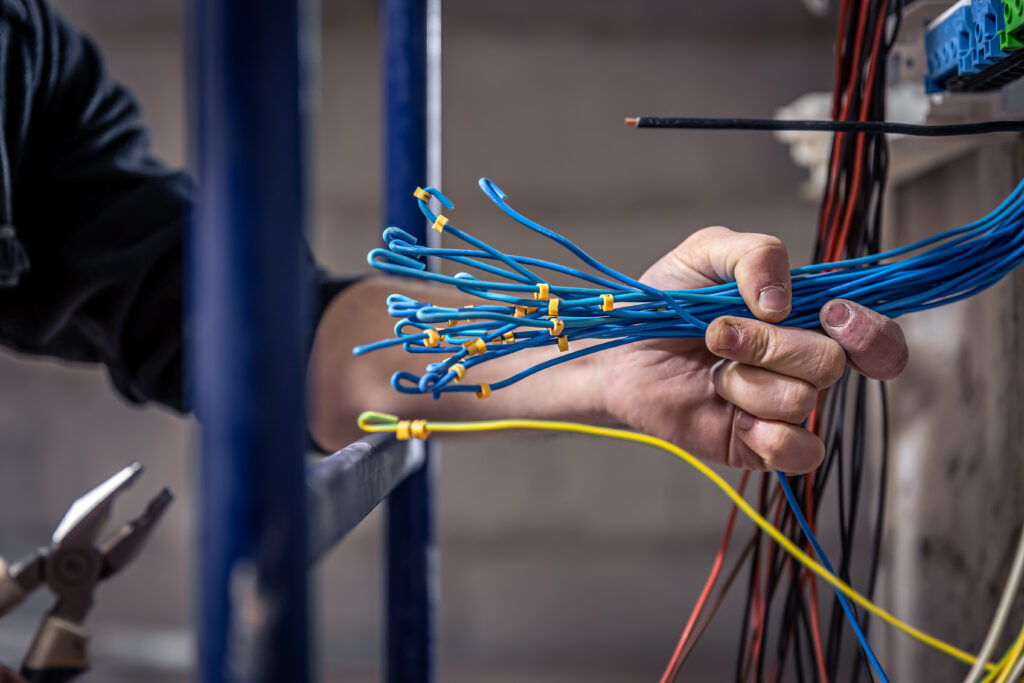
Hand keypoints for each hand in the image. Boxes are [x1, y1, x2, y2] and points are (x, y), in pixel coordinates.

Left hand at [599, 226, 907, 472]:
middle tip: (717, 335)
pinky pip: (799, 453)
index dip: (870, 331)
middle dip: (767, 345)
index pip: (876, 338)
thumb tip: (783, 301)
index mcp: (807, 319)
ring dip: (745, 381)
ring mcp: (783, 408)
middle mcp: (803, 365)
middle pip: (829, 364)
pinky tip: (730, 414)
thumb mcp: (707, 252)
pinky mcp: (761, 446)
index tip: (830, 314)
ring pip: (801, 402)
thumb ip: (755, 253)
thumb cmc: (665, 302)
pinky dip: (766, 434)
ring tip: (712, 372)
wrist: (618, 352)